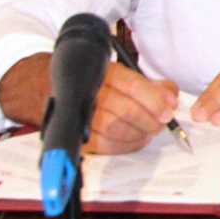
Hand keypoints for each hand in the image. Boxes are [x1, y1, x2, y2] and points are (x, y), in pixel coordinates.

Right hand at [0, 53, 176, 154]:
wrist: (47, 88)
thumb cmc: (99, 84)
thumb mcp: (126, 76)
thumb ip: (155, 86)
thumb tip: (172, 99)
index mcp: (105, 73)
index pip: (133, 86)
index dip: (154, 100)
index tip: (168, 111)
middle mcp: (91, 92)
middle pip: (126, 111)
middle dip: (150, 121)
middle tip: (160, 124)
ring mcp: (81, 114)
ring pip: (116, 129)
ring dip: (139, 133)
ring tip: (149, 131)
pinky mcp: (76, 134)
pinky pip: (105, 145)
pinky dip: (126, 145)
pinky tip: (135, 139)